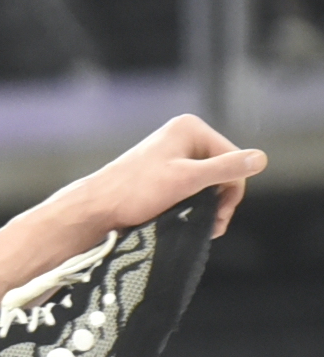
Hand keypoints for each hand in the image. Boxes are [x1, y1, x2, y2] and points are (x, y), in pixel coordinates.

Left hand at [82, 115, 266, 238]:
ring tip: (202, 228)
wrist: (94, 209)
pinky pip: (190, 187)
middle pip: (220, 170)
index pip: (233, 158)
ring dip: (208, 206)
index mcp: (190, 128)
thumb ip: (224, 169)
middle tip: (213, 227)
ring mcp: (171, 154)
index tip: (219, 218)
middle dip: (220, 199)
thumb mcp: (186, 180)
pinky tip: (187, 220)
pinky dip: (193, 204)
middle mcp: (182, 136)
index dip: (232, 190)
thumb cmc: (135, 192)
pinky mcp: (162, 172)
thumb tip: (261, 159)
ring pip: (206, 182)